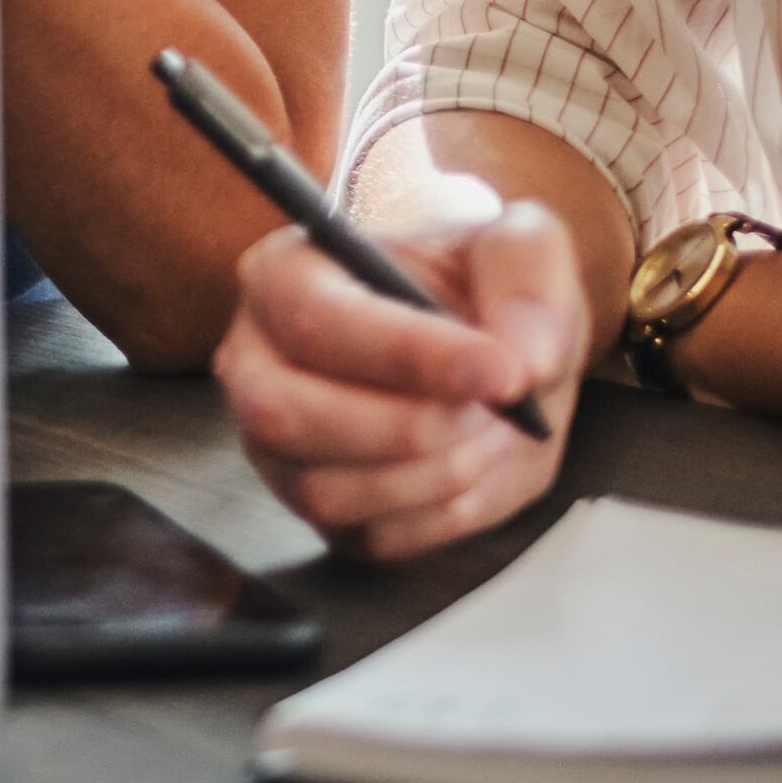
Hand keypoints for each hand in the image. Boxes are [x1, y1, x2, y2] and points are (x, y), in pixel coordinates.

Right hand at [211, 179, 591, 561]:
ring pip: (325, 489)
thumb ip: (525, 274)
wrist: (485, 354)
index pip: (316, 319)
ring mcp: (275, 445)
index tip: (499, 373)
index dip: (409, 354)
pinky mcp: (315, 509)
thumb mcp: (520, 245)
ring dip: (433, 474)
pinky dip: (438, 514)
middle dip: (407, 428)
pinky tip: (470, 465)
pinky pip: (366, 537)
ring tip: (490, 432)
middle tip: (493, 412)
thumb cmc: (479, 287)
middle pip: (285, 414)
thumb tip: (520, 360)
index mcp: (285, 273)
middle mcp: (256, 362)